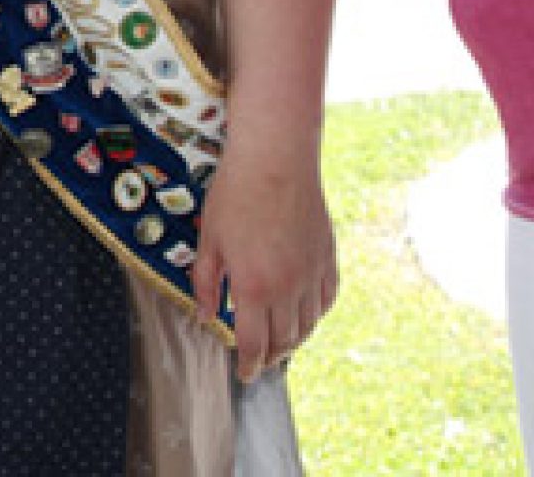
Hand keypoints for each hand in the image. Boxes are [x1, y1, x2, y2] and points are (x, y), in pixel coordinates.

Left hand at [192, 141, 336, 380]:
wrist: (276, 159)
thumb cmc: (236, 193)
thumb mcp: (210, 238)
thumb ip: (206, 282)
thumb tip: (205, 316)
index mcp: (255, 288)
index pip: (254, 344)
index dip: (248, 364)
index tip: (244, 374)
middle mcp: (288, 289)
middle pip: (283, 341)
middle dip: (269, 356)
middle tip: (258, 359)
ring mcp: (312, 275)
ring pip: (307, 326)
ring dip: (292, 339)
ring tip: (279, 341)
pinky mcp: (328, 260)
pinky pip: (325, 301)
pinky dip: (314, 315)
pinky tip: (304, 312)